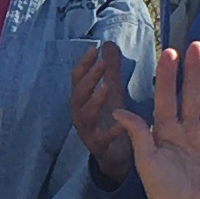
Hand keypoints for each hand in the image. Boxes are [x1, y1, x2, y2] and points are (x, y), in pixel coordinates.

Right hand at [69, 44, 137, 188]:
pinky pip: (102, 138)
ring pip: (85, 115)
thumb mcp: (112, 91)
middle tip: (101, 64)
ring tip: (106, 87)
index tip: (94, 49)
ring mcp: (87, 132)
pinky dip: (112, 130)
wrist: (115, 156)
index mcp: (81, 100)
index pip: (76, 79)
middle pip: (78, 94)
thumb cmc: (111, 119)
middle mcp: (79, 115)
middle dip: (88, 78)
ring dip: (94, 100)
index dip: (83, 64)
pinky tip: (123, 121)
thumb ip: (110, 69)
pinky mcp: (99, 148)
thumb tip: (108, 43)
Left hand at [121, 41, 199, 198]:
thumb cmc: (162, 190)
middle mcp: (187, 130)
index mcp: (165, 131)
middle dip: (194, 71)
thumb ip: (136, 134)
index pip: (167, 97)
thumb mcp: (145, 160)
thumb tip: (116, 111)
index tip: (170, 53)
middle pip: (191, 94)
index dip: (169, 76)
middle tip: (197, 46)